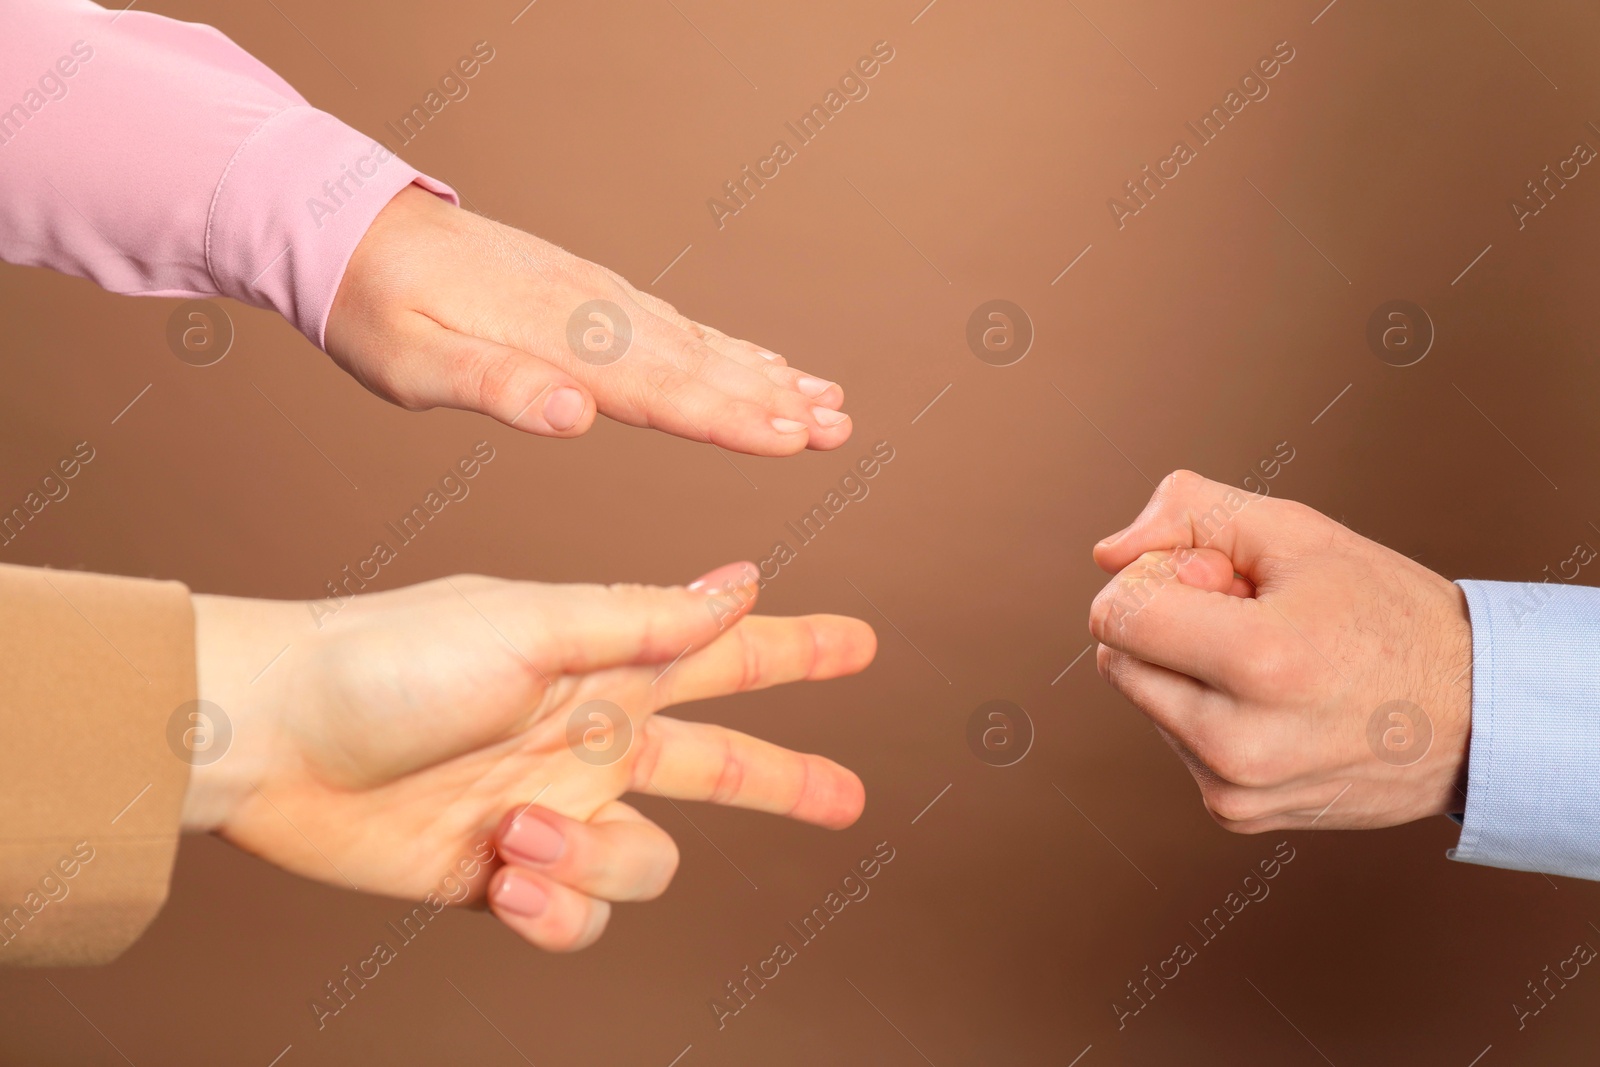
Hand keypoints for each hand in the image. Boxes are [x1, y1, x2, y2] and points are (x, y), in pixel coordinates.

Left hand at [185, 562, 875, 950]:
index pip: (728, 654)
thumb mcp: (531, 629)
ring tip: (523, 832)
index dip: (798, 649)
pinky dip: (555, 909)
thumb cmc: (391, 659)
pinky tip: (507, 876)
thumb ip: (644, 621)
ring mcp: (555, 808)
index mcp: (607, 667)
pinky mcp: (507, 874)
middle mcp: (593, 739)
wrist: (276, 738)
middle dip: (787, 781)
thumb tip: (745, 581)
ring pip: (647, 862)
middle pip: (722, 767)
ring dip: (599, 860)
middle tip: (847, 798)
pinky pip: (578, 915)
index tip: (862, 644)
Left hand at [325, 186, 851, 452]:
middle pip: (699, 363)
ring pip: (699, 342)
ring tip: (827, 400)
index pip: (661, 388)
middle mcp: (592, 313)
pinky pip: (676, 325)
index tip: (794, 439)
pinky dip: (726, 347)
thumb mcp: (410, 363)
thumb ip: (493, 386)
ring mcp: (597, 299)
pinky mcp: (590, 295)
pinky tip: (756, 361)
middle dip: (774, 400)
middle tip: (842, 428)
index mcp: (556, 339)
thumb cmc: (374, 308)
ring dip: (765, 374)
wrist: (351, 227)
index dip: (730, 418)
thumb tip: (575, 414)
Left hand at [1088, 471, 1472, 832]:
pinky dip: (1206, 712)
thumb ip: (1187, 513)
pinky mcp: (1235, 815)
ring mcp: (1233, 788)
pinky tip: (1276, 703)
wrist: (1476, 719)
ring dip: (1186, 669)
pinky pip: (1175, 742)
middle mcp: (1237, 741)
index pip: (1115, 614)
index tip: (1218, 578)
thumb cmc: (1388, 614)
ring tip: (1274, 661)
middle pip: (1117, 658)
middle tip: (1248, 614)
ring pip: (1144, 699)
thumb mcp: (1296, 531)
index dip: (1155, 578)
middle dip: (1165, 622)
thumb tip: (1107, 555)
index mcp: (1258, 662)